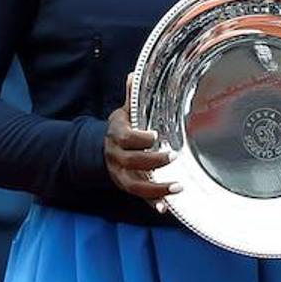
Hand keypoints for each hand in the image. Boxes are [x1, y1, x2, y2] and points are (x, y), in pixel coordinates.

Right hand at [105, 75, 176, 209]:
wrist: (102, 151)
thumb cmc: (121, 129)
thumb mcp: (124, 112)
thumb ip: (132, 96)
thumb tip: (134, 73)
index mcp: (116, 136)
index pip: (124, 138)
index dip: (138, 138)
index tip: (155, 136)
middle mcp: (116, 157)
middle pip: (131, 162)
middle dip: (152, 161)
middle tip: (173, 156)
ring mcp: (121, 174)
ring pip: (136, 185)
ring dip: (157, 188)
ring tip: (178, 186)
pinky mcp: (128, 186)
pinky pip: (139, 197)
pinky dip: (152, 203)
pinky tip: (165, 208)